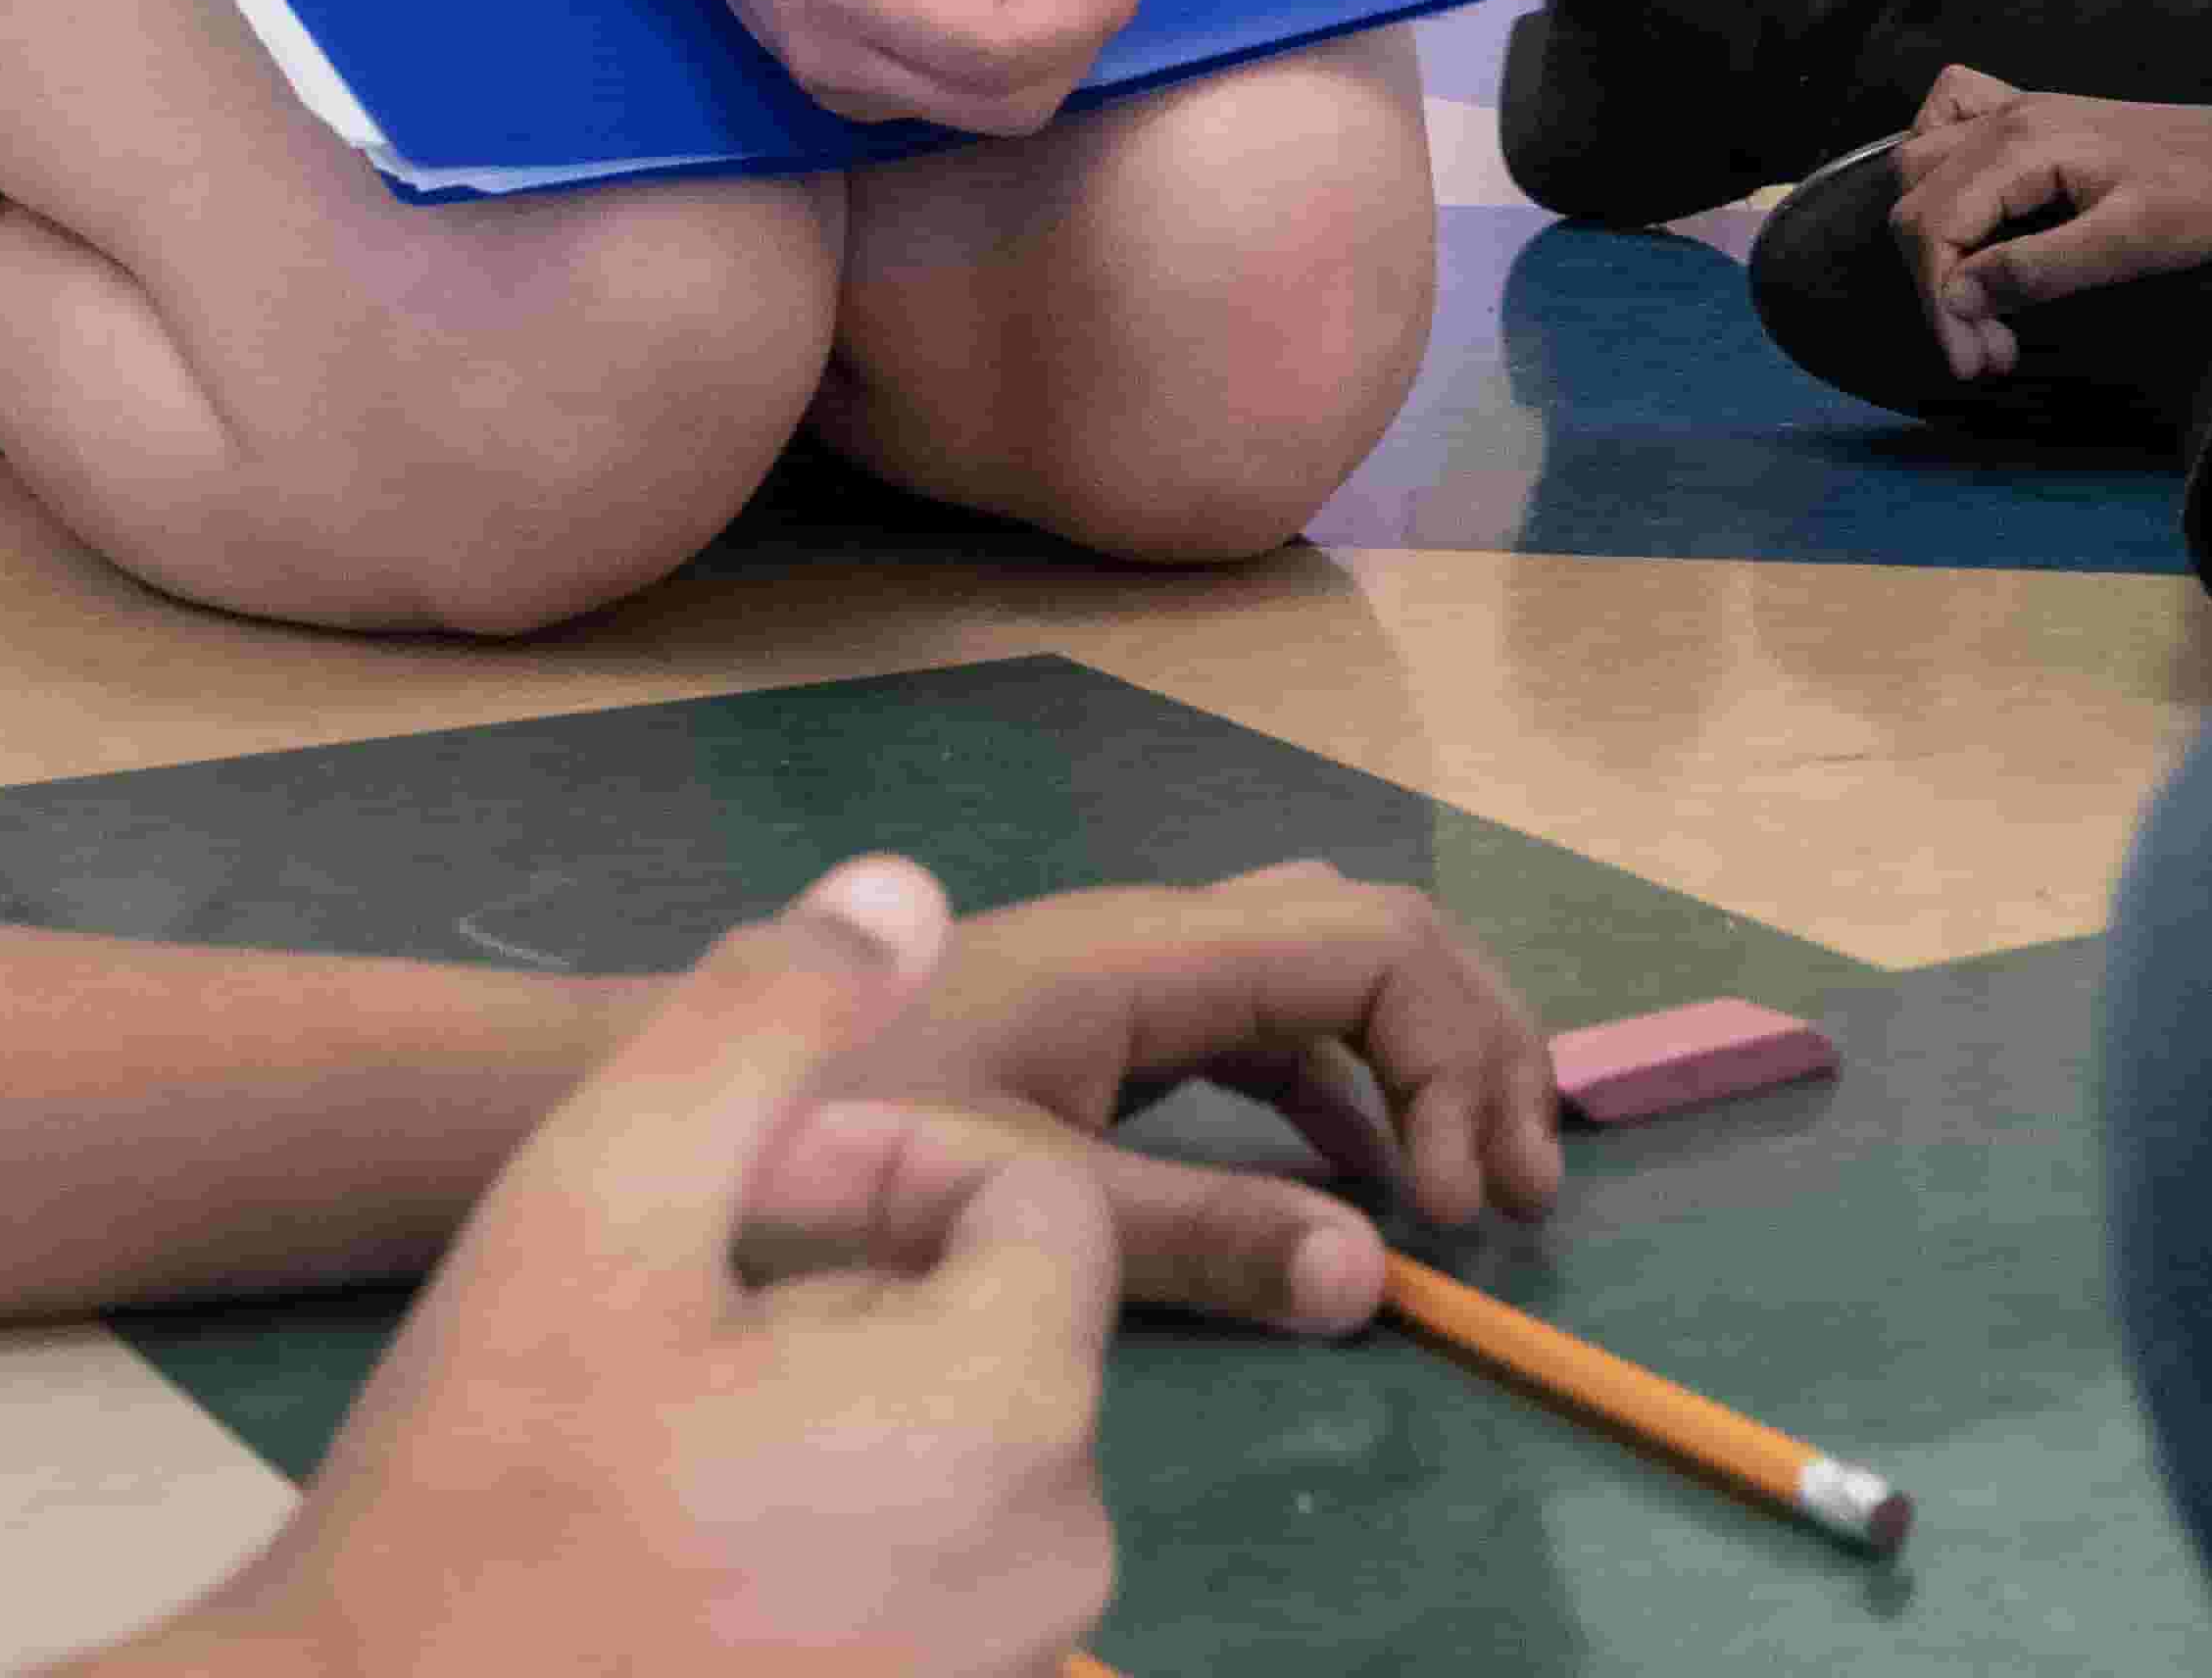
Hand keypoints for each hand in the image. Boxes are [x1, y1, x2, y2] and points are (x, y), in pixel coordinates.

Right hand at [144, 854, 1112, 1677]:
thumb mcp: (591, 1205)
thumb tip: (904, 888)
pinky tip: (675, 1545)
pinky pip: (924, 1580)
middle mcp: (1053, 1570)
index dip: (876, 1156)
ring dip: (832, 1405)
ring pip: (955, 1455)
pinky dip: (830, 1531)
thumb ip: (761, 1026)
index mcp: (1010, 1418)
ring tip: (658, 1431)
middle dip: (851, 1285)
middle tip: (667, 1316)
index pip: (1033, 1195)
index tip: (727, 1201)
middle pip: (1000, 1327)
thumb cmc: (479, 1498)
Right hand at [663, 0, 1162, 134]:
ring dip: (1042, 27)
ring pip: (992, 101)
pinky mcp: (849, 88)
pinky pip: (959, 87)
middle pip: (1011, 99)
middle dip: (1078, 27)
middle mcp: (843, 66)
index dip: (1091, 9)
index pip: (1003, 48)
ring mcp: (842, 90)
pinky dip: (1002, 31)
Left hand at [846, 858, 1574, 1323]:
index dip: (1458, 1056)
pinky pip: (1268, 1029)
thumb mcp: (1022, 1195)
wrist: (689, 1088)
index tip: (1459, 1205)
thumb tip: (1372, 1274)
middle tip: (1522, 1194)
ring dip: (1419, 1064)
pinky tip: (1361, 1185)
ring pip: (1329, 975)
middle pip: (1379, 938)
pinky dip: (1343, 1091)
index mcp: (1154, 949)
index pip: (1380, 943)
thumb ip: (1194, 1234)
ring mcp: (1134, 974)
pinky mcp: (1106, 1025)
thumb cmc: (829, 1130)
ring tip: (1477, 1192)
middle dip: (1475, 1046)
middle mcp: (1162, 936)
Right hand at [1883, 68, 2211, 381]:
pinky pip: (1953, 124)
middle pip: (1917, 202)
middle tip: (1993, 350)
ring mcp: (2019, 113)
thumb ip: (2037, 268)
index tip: (1976, 362)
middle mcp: (2007, 119)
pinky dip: (1942, 171)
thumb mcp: (2128, 245)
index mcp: (2023, 144)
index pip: (1933, 226)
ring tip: (1983, 302)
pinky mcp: (2038, 123)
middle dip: (1939, 286)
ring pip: (1922, 166)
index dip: (1941, 304)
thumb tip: (1956, 296)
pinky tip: (1971, 213)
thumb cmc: (2207, 201)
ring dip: (1935, 241)